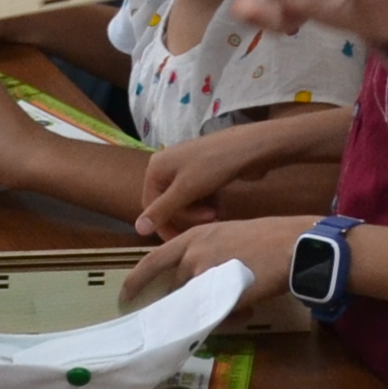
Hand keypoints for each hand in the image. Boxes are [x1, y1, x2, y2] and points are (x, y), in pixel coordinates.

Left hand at [124, 214, 296, 308]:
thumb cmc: (266, 237)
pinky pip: (213, 315)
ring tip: (237, 305)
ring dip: (211, 309)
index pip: (152, 261)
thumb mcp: (227, 237)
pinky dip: (227, 317)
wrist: (292, 245)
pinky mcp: (220, 294)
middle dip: (186, 300)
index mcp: (192, 237)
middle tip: (203, 306)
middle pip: (175, 288)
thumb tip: (199, 278)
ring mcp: (205, 275)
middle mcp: (192, 254)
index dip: (136, 281)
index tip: (125, 296)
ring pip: (195, 304)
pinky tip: (245, 311)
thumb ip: (207, 255)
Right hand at [134, 125, 290, 233]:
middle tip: (209, 218)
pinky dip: (207, 202)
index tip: (179, 241)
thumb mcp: (186, 190)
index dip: (164, 225)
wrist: (250, 147)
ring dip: (199, 211)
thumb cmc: (214, 166)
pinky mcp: (204, 169)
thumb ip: (162, 211)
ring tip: (216, 212)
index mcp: (156, 168)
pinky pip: (198, 193)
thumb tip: (137, 229)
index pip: (151, 206)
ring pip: (185, 201)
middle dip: (187, 216)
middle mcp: (167, 166)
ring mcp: (186, 167)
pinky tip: (219, 204)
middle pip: (169, 204)